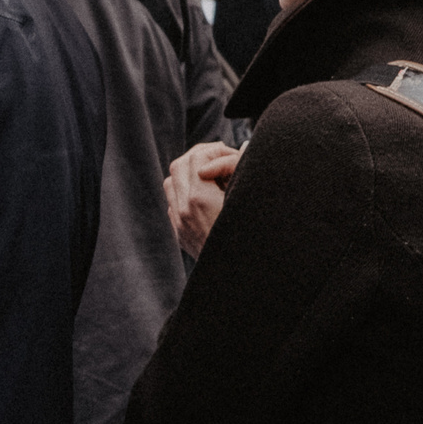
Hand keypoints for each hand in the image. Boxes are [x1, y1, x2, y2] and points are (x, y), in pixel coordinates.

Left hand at [165, 142, 240, 256]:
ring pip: (171, 183)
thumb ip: (241, 170)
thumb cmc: (251, 239)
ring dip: (189, 174)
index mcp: (201, 199)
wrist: (236, 277)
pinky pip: (173, 203)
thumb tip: (242, 147)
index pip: (197, 158)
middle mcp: (184, 210)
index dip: (215, 150)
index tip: (230, 154)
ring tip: (213, 176)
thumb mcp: (248, 200)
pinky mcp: (180, 234)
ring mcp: (179, 223)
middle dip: (199, 157)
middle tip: (220, 159)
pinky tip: (207, 197)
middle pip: (179, 166)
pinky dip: (186, 192)